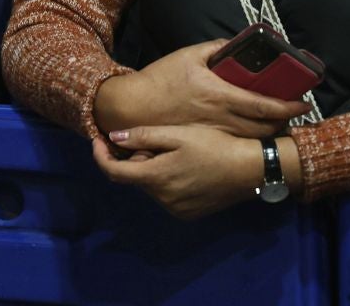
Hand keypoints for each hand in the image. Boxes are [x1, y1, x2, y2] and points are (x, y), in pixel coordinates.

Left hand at [94, 125, 273, 218]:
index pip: (113, 173)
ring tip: (175, 153)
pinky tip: (184, 167)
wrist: (251, 169)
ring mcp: (177, 209)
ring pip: (150, 186)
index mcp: (156, 178)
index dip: (100, 156)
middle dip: (136, 158)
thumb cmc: (214, 145)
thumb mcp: (176, 135)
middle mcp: (163, 200)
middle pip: (134, 177)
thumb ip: (141, 137)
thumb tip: (112, 138)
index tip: (98, 140)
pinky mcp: (189, 213)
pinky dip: (165, 181)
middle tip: (156, 141)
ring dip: (151, 169)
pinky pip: (165, 195)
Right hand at [95, 40, 310, 138]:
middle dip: (284, 122)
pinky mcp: (207, 140)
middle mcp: (222, 118)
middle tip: (293, 114)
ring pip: (254, 138)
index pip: (264, 105)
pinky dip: (252, 138)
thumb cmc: (160, 79)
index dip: (288, 107)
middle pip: (265, 128)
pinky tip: (253, 131)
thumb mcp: (187, 55)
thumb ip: (214, 48)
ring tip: (277, 122)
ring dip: (271, 132)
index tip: (304, 104)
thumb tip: (235, 44)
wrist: (134, 106)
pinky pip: (238, 142)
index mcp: (220, 95)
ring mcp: (216, 133)